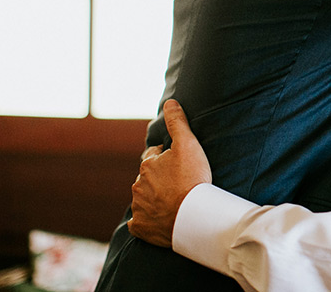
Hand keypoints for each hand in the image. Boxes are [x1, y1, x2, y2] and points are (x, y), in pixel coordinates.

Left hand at [127, 99, 211, 247]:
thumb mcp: (188, 145)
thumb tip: (169, 102)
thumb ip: (177, 123)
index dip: (167, 158)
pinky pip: (140, 223)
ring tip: (174, 202)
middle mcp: (138, 185)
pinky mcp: (140, 228)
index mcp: (148, 165)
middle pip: (148, 178)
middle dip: (159, 179)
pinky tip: (161, 220)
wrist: (192, 217)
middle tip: (179, 184)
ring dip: (154, 199)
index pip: (154, 155)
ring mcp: (138, 208)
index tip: (180, 165)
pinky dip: (148, 221)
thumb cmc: (192, 179)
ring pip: (144, 199)